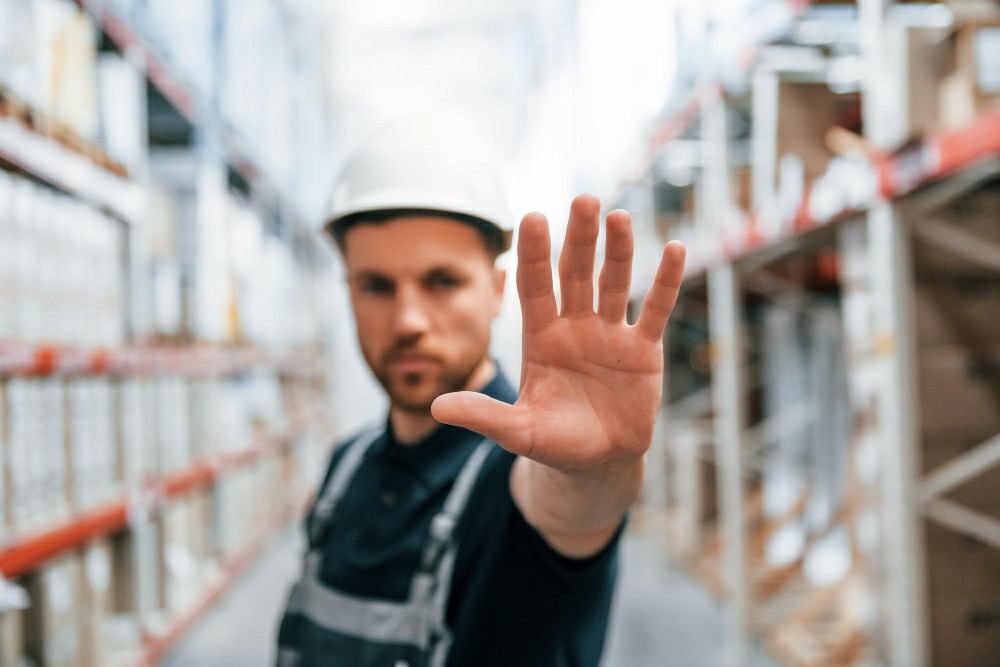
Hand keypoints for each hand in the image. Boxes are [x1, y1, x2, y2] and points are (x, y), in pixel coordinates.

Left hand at [432, 194, 684, 471]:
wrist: (597, 462)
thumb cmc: (552, 442)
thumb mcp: (516, 431)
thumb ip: (483, 415)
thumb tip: (437, 407)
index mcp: (541, 338)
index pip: (535, 287)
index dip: (535, 254)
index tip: (533, 217)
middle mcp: (574, 327)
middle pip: (576, 275)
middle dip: (579, 239)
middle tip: (584, 200)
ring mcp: (610, 335)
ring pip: (614, 283)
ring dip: (619, 251)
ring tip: (619, 217)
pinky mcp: (643, 350)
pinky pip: (656, 310)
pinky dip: (666, 282)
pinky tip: (676, 249)